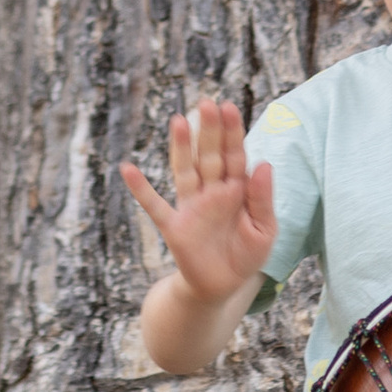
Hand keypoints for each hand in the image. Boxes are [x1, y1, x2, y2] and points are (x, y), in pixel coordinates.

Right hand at [119, 98, 275, 305]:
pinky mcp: (174, 226)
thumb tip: (262, 163)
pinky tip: (127, 169)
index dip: (232, 132)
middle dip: (209, 131)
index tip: (229, 107)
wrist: (222, 288)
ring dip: (181, 147)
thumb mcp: (264, 230)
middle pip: (209, 155)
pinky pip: (154, 205)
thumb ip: (263, 198)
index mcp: (236, 189)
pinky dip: (140, 188)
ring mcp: (191, 206)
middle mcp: (212, 191)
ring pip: (185, 170)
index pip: (234, 155)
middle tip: (207, 103)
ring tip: (178, 120)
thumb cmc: (245, 255)